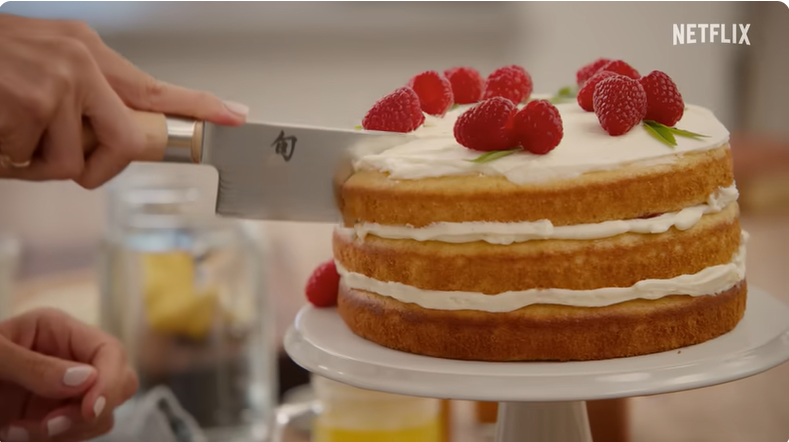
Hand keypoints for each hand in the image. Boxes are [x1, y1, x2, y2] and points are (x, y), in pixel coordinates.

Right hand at [0, 15, 247, 187]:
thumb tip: (111, 140)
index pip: (156, 88)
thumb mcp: (39, 64)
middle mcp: (80, 62)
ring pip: (74, 162)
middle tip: (59, 156)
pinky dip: (7, 161)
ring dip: (36, 163)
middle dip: (98, 164)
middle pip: (127, 142)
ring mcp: (58, 81)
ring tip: (5, 131)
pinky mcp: (31, 102)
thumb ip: (82, 97)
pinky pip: (34, 163)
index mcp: (86, 52)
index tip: (237, 118)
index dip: (201, 108)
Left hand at [0, 308, 137, 441]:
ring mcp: (63, 393)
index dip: (110, 381)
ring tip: (13, 433)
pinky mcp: (49, 419)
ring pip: (97, 418)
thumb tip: (86, 379)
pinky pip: (71, 436)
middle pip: (120, 385)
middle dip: (91, 410)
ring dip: (64, 432)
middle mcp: (70, 361)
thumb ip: (35, 366)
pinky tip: (11, 434)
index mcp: (60, 331)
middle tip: (51, 427)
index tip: (90, 409)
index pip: (110, 352)